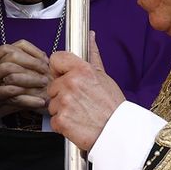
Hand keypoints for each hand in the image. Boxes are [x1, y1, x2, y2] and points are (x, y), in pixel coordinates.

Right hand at [0, 40, 50, 119]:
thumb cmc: (3, 92)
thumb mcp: (9, 76)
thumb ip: (21, 64)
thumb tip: (42, 55)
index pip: (6, 49)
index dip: (25, 51)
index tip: (43, 58)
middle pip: (8, 61)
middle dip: (30, 64)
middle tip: (45, 70)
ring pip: (10, 79)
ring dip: (30, 80)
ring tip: (44, 83)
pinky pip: (13, 100)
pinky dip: (29, 100)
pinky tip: (41, 102)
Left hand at [48, 33, 124, 151]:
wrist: (118, 133)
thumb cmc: (112, 107)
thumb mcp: (104, 77)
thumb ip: (92, 56)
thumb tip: (90, 36)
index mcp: (82, 70)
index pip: (56, 58)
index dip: (59, 69)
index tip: (65, 77)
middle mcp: (71, 84)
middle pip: (53, 85)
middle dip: (62, 94)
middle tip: (81, 102)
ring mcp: (64, 102)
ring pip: (52, 103)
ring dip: (62, 110)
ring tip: (80, 114)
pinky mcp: (60, 120)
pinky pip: (54, 120)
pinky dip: (63, 125)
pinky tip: (77, 124)